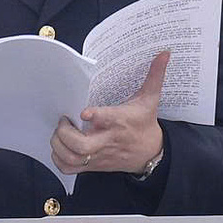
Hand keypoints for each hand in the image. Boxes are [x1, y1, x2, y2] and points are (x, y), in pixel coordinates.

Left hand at [53, 50, 168, 176]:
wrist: (151, 153)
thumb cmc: (145, 124)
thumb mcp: (150, 99)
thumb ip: (154, 76)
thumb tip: (164, 54)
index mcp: (120, 121)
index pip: (108, 120)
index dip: (95, 117)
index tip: (84, 112)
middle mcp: (108, 140)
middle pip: (82, 146)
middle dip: (65, 134)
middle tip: (64, 121)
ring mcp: (99, 155)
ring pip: (72, 158)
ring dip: (58, 146)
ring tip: (59, 133)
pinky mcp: (94, 165)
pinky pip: (70, 168)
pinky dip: (59, 159)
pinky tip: (60, 147)